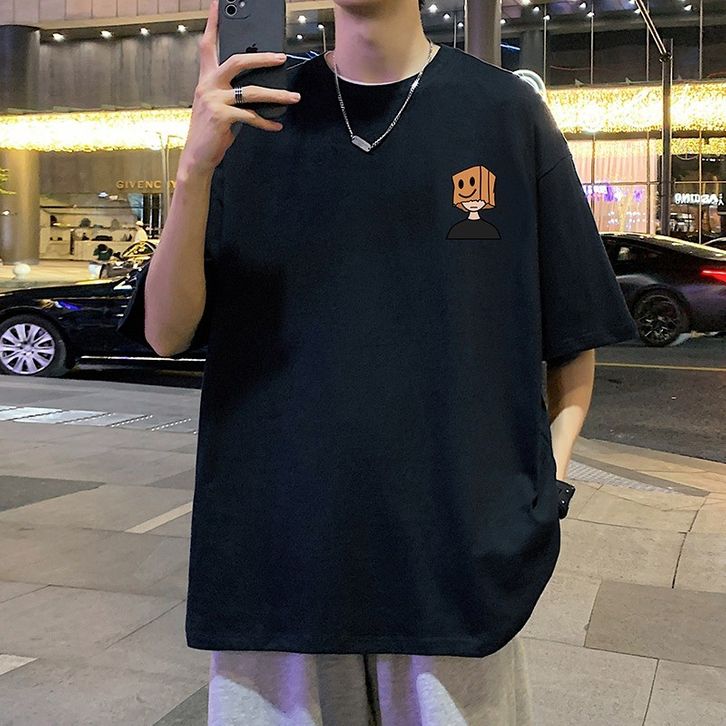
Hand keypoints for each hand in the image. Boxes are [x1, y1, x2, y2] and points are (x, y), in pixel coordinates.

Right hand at [179, 0, 301, 175]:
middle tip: (281, 58)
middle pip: (237, 60)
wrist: (198, 156)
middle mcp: (207, 85)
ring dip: (276, 95)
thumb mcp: (219, 106)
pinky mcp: (221, 117)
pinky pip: (251, 116)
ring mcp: (213, 100)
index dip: (213, 22)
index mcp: (206, 78)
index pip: (208, 44)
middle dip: (262, 57)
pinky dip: (267, 122)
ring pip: (252, 91)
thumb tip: (261, 87)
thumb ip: (233, 92)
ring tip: (293, 98)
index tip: (218, 3)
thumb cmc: (211, 130)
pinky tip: (277, 125)